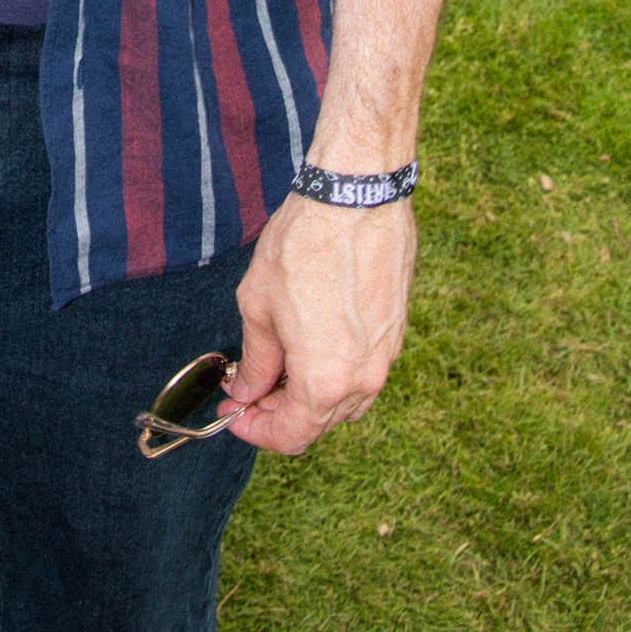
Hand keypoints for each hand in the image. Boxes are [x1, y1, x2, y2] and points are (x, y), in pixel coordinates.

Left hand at [219, 189, 417, 454]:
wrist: (355, 196)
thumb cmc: (303, 245)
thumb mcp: (259, 305)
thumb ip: (255, 359)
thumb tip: (248, 391)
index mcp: (324, 381)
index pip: (291, 436)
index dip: (256, 431)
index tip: (233, 413)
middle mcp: (363, 379)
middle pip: (320, 421)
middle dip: (279, 412)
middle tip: (248, 387)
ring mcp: (386, 355)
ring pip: (345, 398)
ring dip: (310, 392)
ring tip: (278, 362)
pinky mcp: (397, 329)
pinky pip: (364, 368)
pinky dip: (335, 368)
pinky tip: (311, 340)